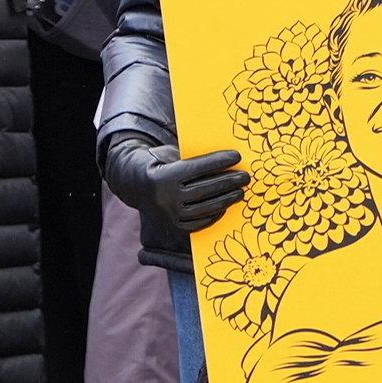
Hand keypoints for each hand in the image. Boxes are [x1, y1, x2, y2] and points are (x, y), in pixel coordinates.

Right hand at [102, 135, 249, 228]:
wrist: (135, 186)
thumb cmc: (160, 165)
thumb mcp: (170, 156)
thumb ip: (192, 160)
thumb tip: (225, 160)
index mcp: (164, 176)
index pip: (198, 168)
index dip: (219, 161)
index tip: (237, 155)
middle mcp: (167, 198)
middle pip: (205, 189)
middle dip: (229, 181)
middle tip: (245, 176)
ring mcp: (171, 215)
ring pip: (205, 207)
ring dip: (227, 199)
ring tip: (241, 192)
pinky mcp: (175, 227)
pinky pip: (200, 223)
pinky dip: (215, 214)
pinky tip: (226, 206)